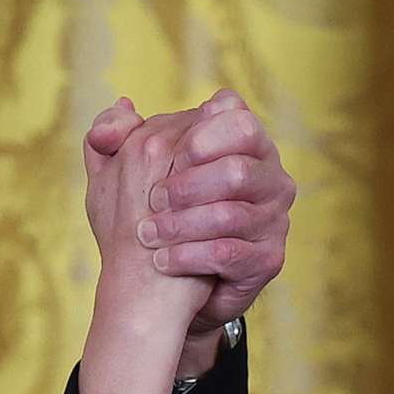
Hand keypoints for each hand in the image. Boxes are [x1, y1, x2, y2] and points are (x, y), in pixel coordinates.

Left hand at [85, 89, 294, 355]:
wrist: (173, 287)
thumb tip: (121, 105)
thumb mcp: (127, 173)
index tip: (158, 152)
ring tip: (147, 235)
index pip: (236, 117)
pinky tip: (162, 261)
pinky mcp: (268, 259)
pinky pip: (230, 253)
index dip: (199, 136)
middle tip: (152, 201)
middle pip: (237, 169)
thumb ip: (119, 135)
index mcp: (244, 141)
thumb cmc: (155, 216)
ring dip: (181, 225)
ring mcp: (273, 218)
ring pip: (231, 214)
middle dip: (188, 185)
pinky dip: (190, 256)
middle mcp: (269, 176)